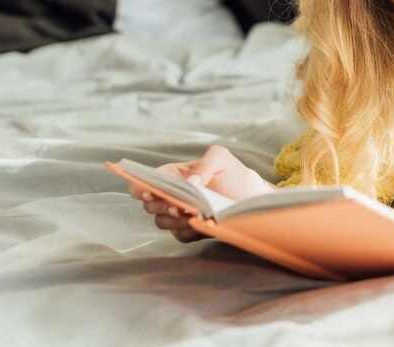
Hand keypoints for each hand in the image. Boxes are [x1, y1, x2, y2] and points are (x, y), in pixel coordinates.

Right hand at [127, 145, 275, 243]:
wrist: (251, 197)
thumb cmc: (234, 174)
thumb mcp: (221, 158)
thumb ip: (204, 164)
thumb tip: (190, 183)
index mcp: (172, 175)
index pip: (144, 181)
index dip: (141, 187)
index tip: (150, 192)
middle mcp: (171, 195)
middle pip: (150, 205)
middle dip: (161, 206)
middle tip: (177, 206)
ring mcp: (179, 214)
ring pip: (161, 222)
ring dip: (173, 220)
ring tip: (191, 215)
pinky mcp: (189, 230)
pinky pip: (179, 235)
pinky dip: (186, 231)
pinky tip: (199, 226)